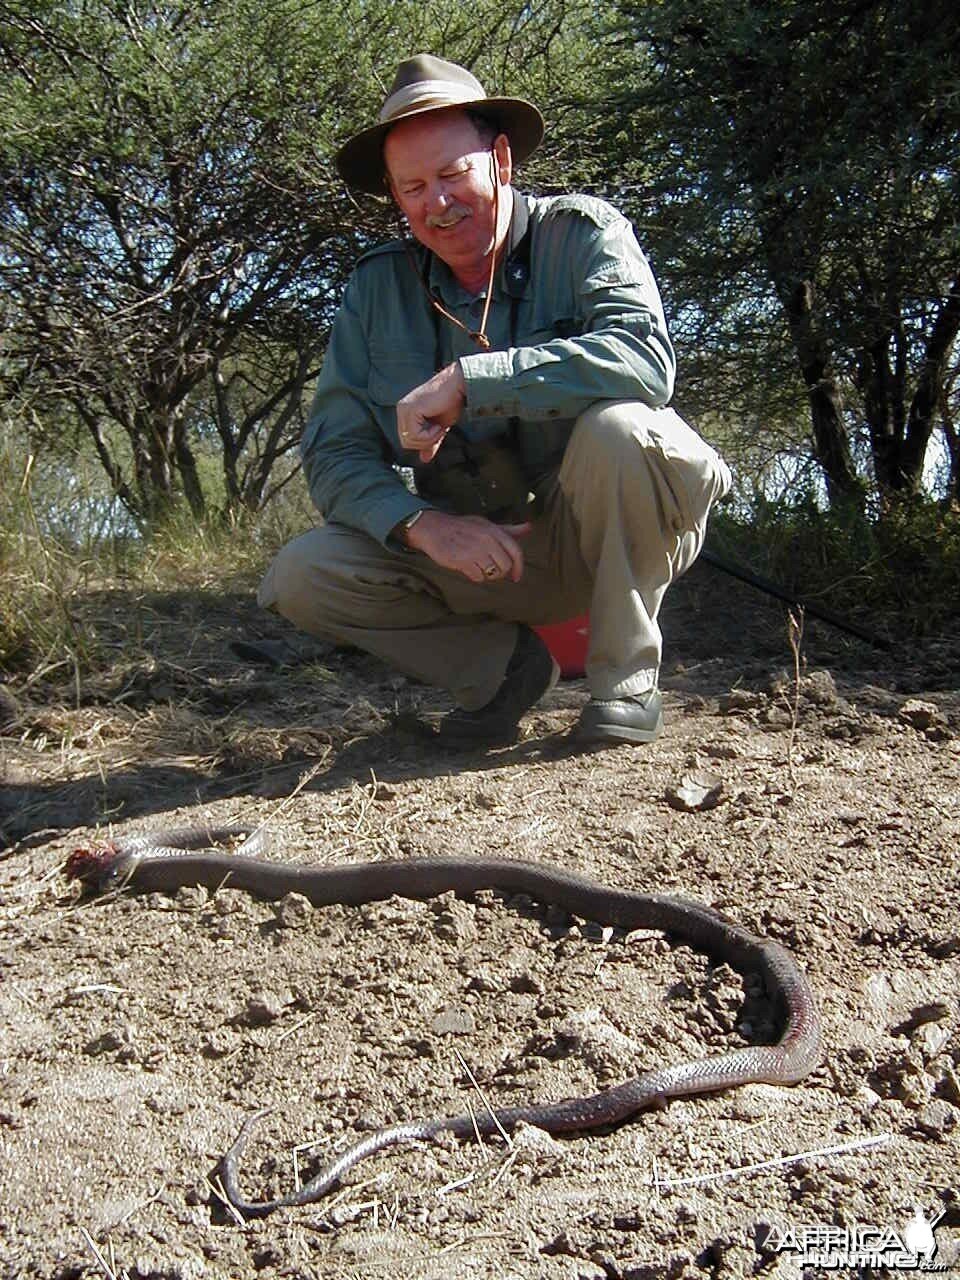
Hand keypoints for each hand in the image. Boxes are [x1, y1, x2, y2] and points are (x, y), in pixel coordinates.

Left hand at [396, 362, 465, 461]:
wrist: (459, 386)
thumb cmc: (451, 402)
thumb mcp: (439, 427)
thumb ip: (430, 442)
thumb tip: (424, 459)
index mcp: (406, 412)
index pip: (406, 439)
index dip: (423, 442)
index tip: (438, 432)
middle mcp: (402, 409)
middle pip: (406, 442)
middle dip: (425, 442)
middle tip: (439, 431)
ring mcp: (405, 409)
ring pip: (409, 440)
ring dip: (429, 438)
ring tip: (439, 427)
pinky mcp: (411, 410)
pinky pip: (415, 435)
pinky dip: (429, 435)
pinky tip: (438, 424)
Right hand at [404, 510, 531, 583]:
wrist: (433, 528)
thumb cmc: (462, 527)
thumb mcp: (486, 524)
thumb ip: (508, 529)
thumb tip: (529, 527)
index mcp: (494, 531)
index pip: (516, 551)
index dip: (520, 567)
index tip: (517, 577)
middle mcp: (487, 540)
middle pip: (506, 566)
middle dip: (501, 572)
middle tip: (491, 570)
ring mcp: (475, 551)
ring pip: (493, 574)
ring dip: (487, 575)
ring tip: (478, 566)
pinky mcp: (463, 561)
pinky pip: (478, 577)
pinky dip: (475, 576)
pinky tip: (468, 567)